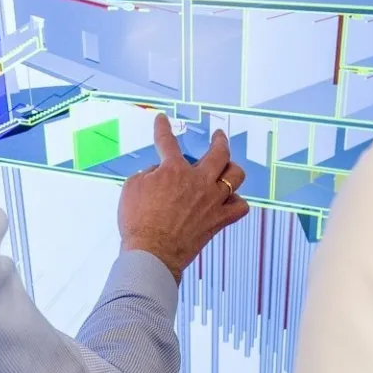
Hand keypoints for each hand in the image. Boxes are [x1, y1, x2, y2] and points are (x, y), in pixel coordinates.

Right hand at [118, 114, 251, 282]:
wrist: (152, 253)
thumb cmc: (137, 222)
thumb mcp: (132, 188)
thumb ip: (148, 174)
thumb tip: (159, 172)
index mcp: (174, 170)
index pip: (167, 141)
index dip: (163, 128)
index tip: (162, 119)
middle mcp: (198, 181)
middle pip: (219, 153)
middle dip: (220, 140)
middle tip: (218, 136)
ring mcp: (212, 200)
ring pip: (236, 176)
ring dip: (233, 169)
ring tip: (229, 167)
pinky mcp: (219, 220)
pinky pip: (240, 207)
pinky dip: (237, 202)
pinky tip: (231, 200)